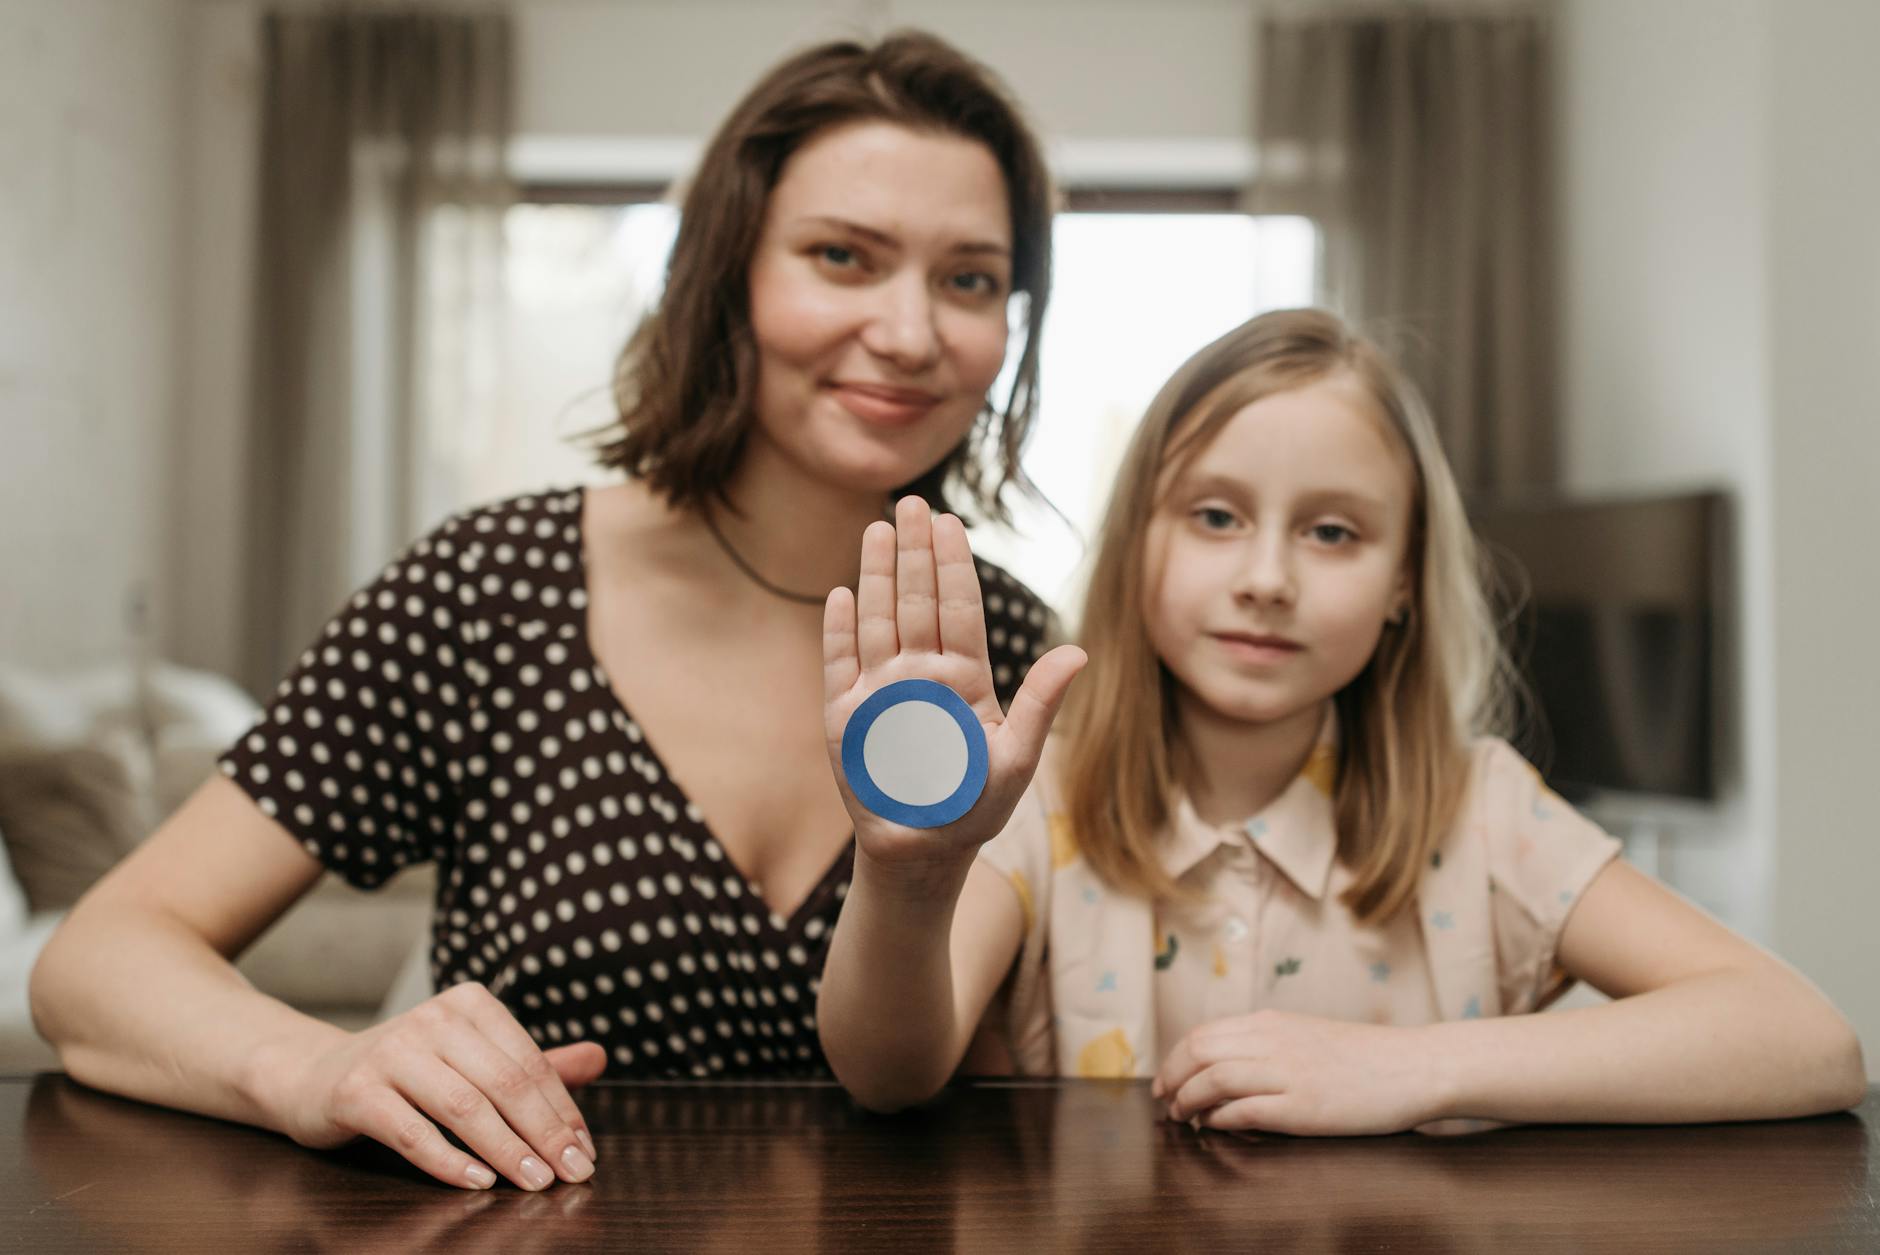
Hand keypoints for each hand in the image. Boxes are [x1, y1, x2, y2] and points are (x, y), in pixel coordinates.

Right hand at [268, 982, 606, 1189]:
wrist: (316, 1077)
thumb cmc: (411, 1073)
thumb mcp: (473, 1059)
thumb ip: (534, 1063)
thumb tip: (601, 1057)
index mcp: (469, 1003)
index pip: (529, 1062)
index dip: (563, 1109)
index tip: (586, 1150)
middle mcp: (432, 1018)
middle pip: (505, 1083)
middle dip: (546, 1133)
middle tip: (573, 1173)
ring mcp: (391, 1051)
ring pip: (464, 1107)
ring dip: (506, 1150)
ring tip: (535, 1182)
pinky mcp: (356, 1091)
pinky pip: (412, 1132)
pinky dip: (450, 1161)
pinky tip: (479, 1183)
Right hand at [822, 496, 1084, 876]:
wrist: (924, 854)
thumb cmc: (974, 806)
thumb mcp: (1016, 759)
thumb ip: (1040, 704)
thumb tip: (1078, 653)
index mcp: (963, 678)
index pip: (959, 609)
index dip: (954, 566)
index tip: (951, 523)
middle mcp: (920, 673)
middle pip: (916, 601)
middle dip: (915, 551)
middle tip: (913, 503)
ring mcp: (880, 691)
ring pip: (878, 619)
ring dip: (877, 575)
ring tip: (878, 529)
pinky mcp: (845, 717)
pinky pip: (840, 664)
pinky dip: (840, 630)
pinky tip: (842, 594)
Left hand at [1152, 1009, 1442, 1135]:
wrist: (1414, 1066)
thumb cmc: (1364, 1057)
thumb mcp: (1307, 1036)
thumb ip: (1268, 1044)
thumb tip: (1225, 1063)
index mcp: (1272, 1024)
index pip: (1203, 1034)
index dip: (1175, 1059)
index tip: (1166, 1079)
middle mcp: (1273, 1042)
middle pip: (1199, 1052)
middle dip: (1172, 1078)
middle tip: (1165, 1101)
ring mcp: (1288, 1073)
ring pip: (1214, 1079)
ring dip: (1189, 1100)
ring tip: (1182, 1117)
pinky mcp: (1304, 1106)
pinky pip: (1244, 1110)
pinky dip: (1219, 1119)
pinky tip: (1213, 1127)